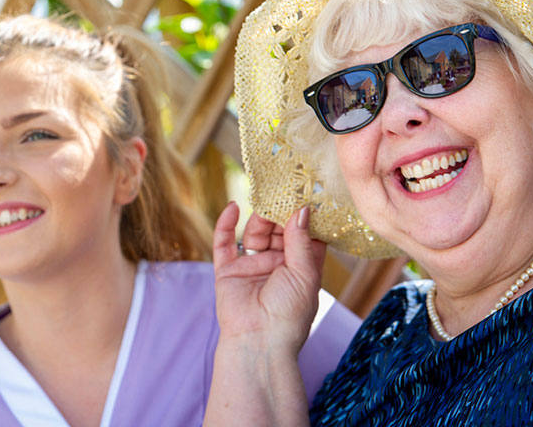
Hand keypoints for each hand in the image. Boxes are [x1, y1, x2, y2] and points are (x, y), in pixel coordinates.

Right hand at [212, 203, 326, 352]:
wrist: (259, 342)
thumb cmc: (289, 315)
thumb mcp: (304, 275)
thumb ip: (301, 241)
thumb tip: (302, 210)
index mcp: (301, 269)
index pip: (305, 235)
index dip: (306, 216)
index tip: (308, 192)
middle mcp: (277, 265)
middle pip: (279, 230)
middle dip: (281, 211)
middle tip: (284, 190)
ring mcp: (252, 266)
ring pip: (255, 233)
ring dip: (260, 216)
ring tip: (264, 200)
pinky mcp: (228, 270)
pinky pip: (225, 243)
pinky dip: (227, 224)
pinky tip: (233, 207)